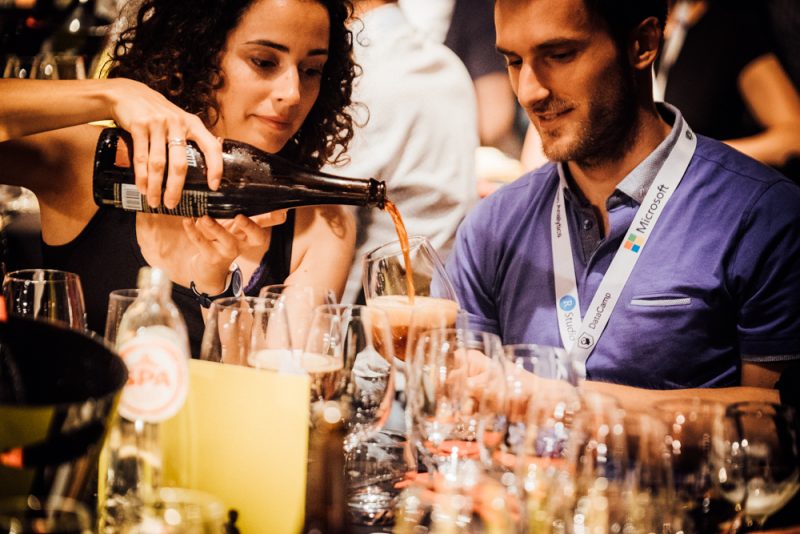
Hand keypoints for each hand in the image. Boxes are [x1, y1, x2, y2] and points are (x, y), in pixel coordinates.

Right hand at [106, 78, 223, 208]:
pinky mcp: (139, 125)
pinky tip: (142, 187)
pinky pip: (141, 156)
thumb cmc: (159, 114)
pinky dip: (141, 175)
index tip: (214, 186)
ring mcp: (157, 124)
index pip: (211, 147)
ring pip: (158, 163)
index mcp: (193, 124)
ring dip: (156, 186)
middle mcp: (177, 123)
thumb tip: (208, 165)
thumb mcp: (180, 120)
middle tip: (172, 204)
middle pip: (180, 163)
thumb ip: (192, 138)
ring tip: (154, 201)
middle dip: (175, 187)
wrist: (128, 93)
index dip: (215, 167)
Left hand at [182, 213, 287, 294]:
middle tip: (240, 217)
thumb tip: (233, 186)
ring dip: (216, 228)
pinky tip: (188, 221)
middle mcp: (242, 243)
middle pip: (256, 238)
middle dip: (250, 227)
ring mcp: (227, 252)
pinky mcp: (211, 257)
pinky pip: (202, 243)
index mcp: (248, 234)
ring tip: (204, 217)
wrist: (206, 269)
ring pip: (227, 241)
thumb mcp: (229, 226)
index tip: (281, 210)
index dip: (274, 218)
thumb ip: (231, 211)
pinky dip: (193, 232)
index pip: (266, 224)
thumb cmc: (219, 239)